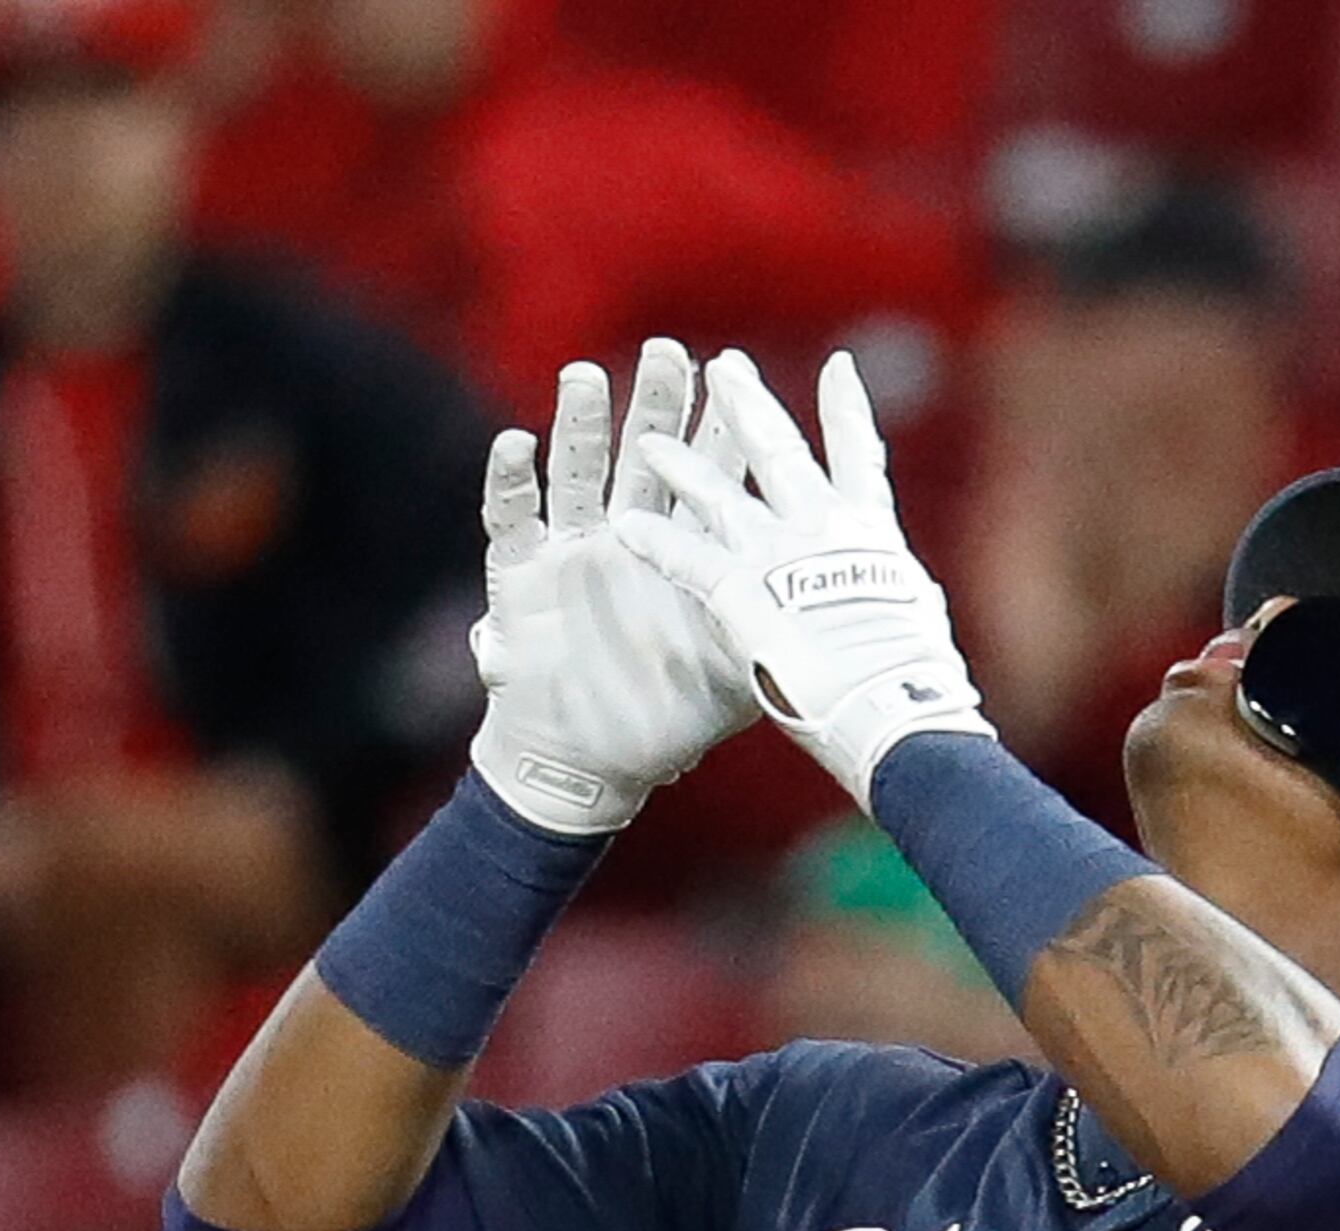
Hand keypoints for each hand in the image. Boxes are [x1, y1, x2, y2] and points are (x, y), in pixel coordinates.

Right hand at [469, 336, 761, 840]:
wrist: (591, 768)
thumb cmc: (665, 721)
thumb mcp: (734, 674)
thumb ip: (771, 628)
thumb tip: (830, 608)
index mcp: (683, 555)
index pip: (707, 478)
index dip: (719, 428)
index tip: (737, 373)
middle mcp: (627, 538)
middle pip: (643, 455)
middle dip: (655, 404)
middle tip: (671, 353)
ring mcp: (573, 552)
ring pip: (577, 471)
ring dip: (581, 425)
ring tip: (587, 377)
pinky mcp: (521, 578)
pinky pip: (509, 519)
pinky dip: (509, 482)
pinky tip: (517, 442)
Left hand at [618, 345, 987, 808]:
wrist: (897, 711)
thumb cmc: (921, 684)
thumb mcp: (921, 620)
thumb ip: (897, 592)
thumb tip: (908, 596)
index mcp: (872, 534)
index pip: (859, 457)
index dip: (847, 410)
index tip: (838, 367)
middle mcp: (822, 527)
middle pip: (777, 449)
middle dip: (747, 404)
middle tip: (724, 367)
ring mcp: (778, 556)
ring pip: (719, 495)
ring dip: (682, 464)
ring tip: (649, 440)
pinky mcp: (742, 594)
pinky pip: (687, 561)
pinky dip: (655, 543)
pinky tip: (624, 525)